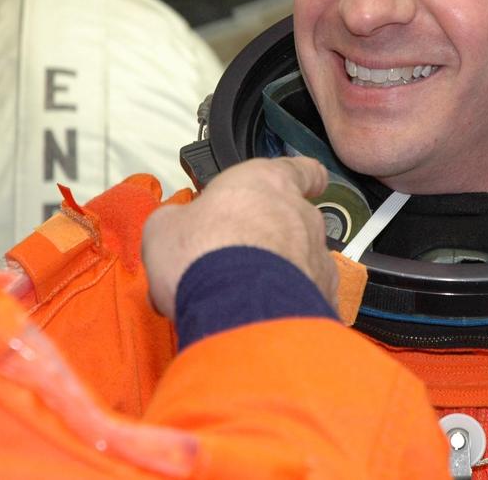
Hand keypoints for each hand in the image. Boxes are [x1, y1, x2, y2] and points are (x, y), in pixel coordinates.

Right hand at [142, 157, 335, 317]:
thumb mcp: (164, 227)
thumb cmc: (200, 253)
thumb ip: (178, 221)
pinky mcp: (323, 296)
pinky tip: (263, 317)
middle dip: (274, 237)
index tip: (309, 182)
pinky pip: (307, 297)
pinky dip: (288, 305)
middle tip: (240, 257)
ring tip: (245, 295)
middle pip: (296, 220)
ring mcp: (317, 257)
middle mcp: (301, 215)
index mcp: (267, 183)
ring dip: (281, 272)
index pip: (300, 170)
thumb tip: (175, 229)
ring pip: (303, 261)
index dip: (304, 177)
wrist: (235, 309)